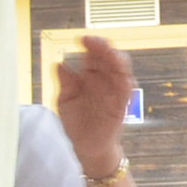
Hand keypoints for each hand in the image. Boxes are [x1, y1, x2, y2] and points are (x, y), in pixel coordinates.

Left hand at [53, 33, 136, 172]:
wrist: (87, 147)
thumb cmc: (77, 122)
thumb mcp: (65, 101)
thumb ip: (65, 83)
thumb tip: (59, 64)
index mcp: (90, 76)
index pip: (93, 55)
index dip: (90, 45)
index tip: (82, 39)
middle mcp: (104, 80)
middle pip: (108, 58)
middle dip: (103, 47)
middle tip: (94, 41)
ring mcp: (114, 92)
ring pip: (121, 70)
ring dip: (117, 60)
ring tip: (110, 52)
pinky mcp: (121, 106)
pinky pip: (126, 91)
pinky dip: (125, 81)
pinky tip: (121, 74)